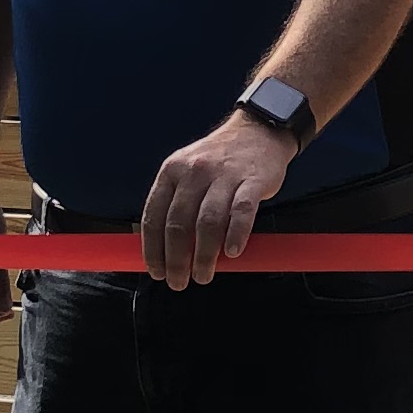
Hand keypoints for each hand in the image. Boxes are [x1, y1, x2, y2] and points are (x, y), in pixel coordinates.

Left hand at [139, 109, 292, 288]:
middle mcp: (194, 172)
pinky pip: (241, 212)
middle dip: (176, 259)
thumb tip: (165, 249)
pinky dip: (235, 235)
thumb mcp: (188, 171)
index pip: (154, 216)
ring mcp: (224, 176)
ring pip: (207, 222)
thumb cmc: (220, 160)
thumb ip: (176, 203)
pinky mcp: (252, 181)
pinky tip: (232, 252)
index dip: (153, 249)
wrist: (259, 130)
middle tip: (179, 282)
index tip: (156, 271)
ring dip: (204, 255)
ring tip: (203, 275)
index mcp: (172, 171)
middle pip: (178, 224)